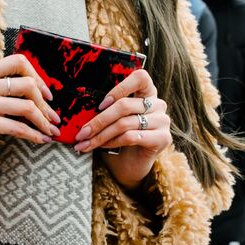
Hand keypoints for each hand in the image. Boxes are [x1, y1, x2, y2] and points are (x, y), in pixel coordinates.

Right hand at [0, 53, 60, 164]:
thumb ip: (4, 88)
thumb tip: (42, 91)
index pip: (18, 61)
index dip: (37, 76)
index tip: (47, 95)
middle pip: (27, 85)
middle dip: (45, 104)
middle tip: (53, 117)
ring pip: (26, 107)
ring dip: (43, 121)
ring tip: (51, 130)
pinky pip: (18, 127)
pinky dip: (34, 134)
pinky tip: (41, 139)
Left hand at [73, 68, 171, 190]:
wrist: (131, 166)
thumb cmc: (119, 140)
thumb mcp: (113, 120)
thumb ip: (106, 110)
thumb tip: (81, 110)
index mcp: (148, 93)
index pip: (140, 77)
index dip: (120, 88)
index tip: (101, 104)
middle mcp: (158, 104)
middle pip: (124, 106)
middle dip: (99, 120)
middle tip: (81, 132)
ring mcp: (163, 121)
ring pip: (125, 123)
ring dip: (101, 135)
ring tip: (86, 143)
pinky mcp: (163, 138)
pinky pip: (131, 136)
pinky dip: (112, 142)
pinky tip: (102, 146)